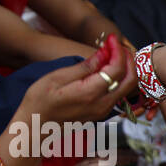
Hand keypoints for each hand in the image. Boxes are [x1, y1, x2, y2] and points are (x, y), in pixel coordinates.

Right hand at [14, 33, 130, 126]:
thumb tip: (104, 53)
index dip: (118, 50)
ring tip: (114, 53)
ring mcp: (104, 111)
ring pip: (126, 88)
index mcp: (91, 93)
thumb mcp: (57, 78)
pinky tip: (108, 68)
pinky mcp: (102, 113)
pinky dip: (119, 78)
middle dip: (128, 59)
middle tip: (118, 45)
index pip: (117, 69)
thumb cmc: (40, 100)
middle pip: (130, 80)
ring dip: (125, 69)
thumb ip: (85, 67)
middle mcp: (103, 104)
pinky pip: (118, 94)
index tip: (112, 37)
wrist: (35, 127)